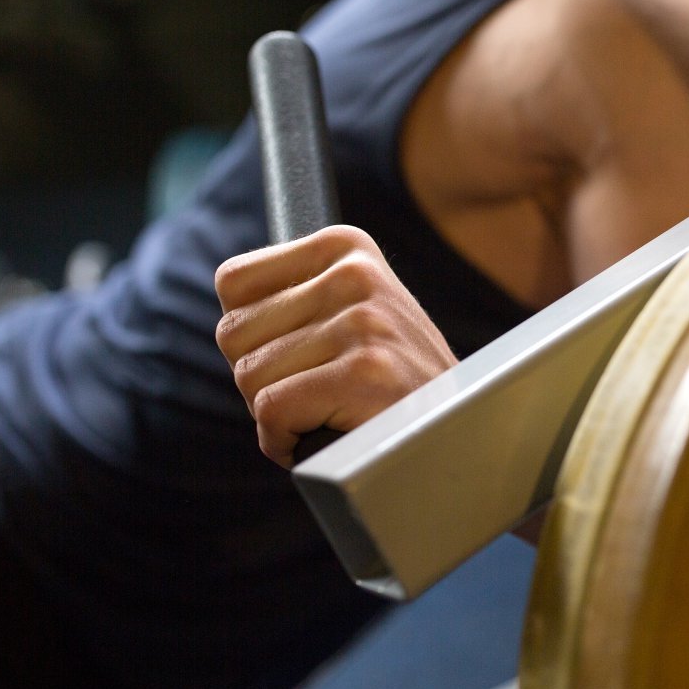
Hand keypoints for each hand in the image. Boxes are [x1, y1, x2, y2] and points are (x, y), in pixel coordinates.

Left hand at [215, 225, 456, 467]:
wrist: (458, 432)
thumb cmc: (394, 382)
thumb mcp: (354, 313)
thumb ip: (295, 297)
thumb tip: (230, 295)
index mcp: (346, 247)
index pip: (232, 283)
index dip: (253, 337)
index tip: (302, 353)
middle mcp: (356, 275)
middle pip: (233, 334)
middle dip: (261, 378)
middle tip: (319, 391)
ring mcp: (363, 323)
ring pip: (249, 377)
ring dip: (277, 415)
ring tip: (332, 412)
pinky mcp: (364, 374)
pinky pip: (272, 413)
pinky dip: (286, 442)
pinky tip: (328, 435)